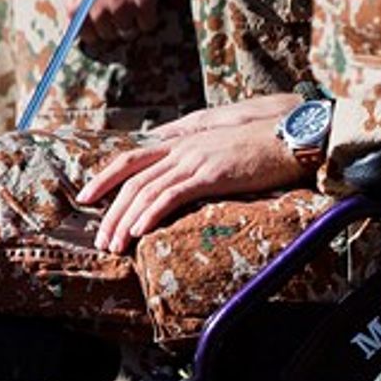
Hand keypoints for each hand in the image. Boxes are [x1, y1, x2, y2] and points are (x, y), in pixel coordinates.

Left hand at [66, 0, 163, 44]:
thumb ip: (77, 2)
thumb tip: (76, 24)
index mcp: (77, 6)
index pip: (84, 36)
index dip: (95, 31)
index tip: (101, 25)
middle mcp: (97, 12)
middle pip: (107, 35)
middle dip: (114, 25)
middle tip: (120, 9)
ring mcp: (121, 10)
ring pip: (128, 32)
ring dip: (131, 22)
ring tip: (133, 4)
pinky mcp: (143, 5)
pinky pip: (147, 25)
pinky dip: (148, 17)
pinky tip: (146, 4)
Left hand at [74, 94, 303, 252]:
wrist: (293, 135)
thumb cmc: (265, 143)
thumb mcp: (222, 146)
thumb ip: (198, 154)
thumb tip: (185, 173)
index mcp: (182, 142)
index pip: (131, 159)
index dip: (105, 178)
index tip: (87, 198)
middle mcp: (182, 148)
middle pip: (132, 179)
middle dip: (111, 212)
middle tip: (101, 240)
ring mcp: (195, 159)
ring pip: (146, 191)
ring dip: (126, 221)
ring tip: (114, 246)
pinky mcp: (211, 173)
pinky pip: (172, 196)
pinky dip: (151, 215)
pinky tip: (140, 233)